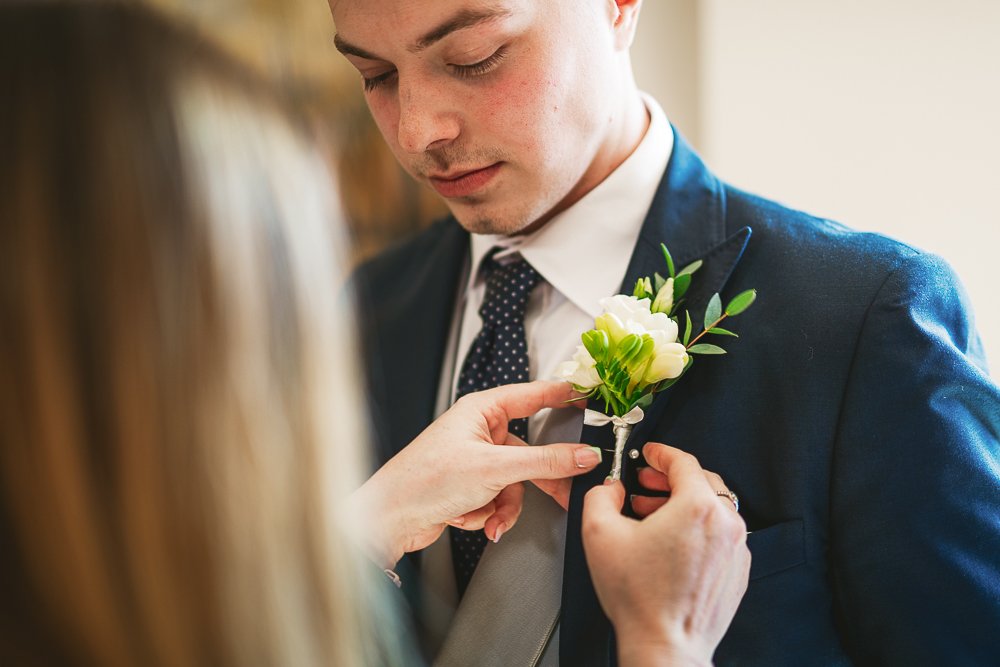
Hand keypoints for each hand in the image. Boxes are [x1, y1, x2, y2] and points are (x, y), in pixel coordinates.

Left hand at [351, 380, 600, 567]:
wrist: (389, 519)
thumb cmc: (423, 480)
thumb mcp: (494, 469)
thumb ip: (545, 462)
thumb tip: (581, 455)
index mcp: (481, 410)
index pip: (533, 395)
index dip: (564, 395)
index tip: (592, 398)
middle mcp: (478, 431)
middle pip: (529, 451)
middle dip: (538, 479)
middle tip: (564, 493)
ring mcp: (474, 460)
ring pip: (515, 482)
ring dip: (504, 506)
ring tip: (491, 518)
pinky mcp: (469, 486)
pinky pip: (498, 499)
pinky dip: (488, 513)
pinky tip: (471, 519)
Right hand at [582, 444, 749, 666]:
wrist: (665, 644)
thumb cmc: (640, 598)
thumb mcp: (599, 533)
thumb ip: (601, 495)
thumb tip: (610, 488)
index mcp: (697, 507)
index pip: (684, 461)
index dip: (661, 453)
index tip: (650, 453)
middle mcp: (724, 524)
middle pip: (702, 482)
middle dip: (671, 479)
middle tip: (648, 483)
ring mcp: (736, 549)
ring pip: (713, 509)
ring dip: (683, 504)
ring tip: (654, 515)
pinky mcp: (738, 570)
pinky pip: (720, 536)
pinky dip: (698, 530)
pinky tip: (672, 544)